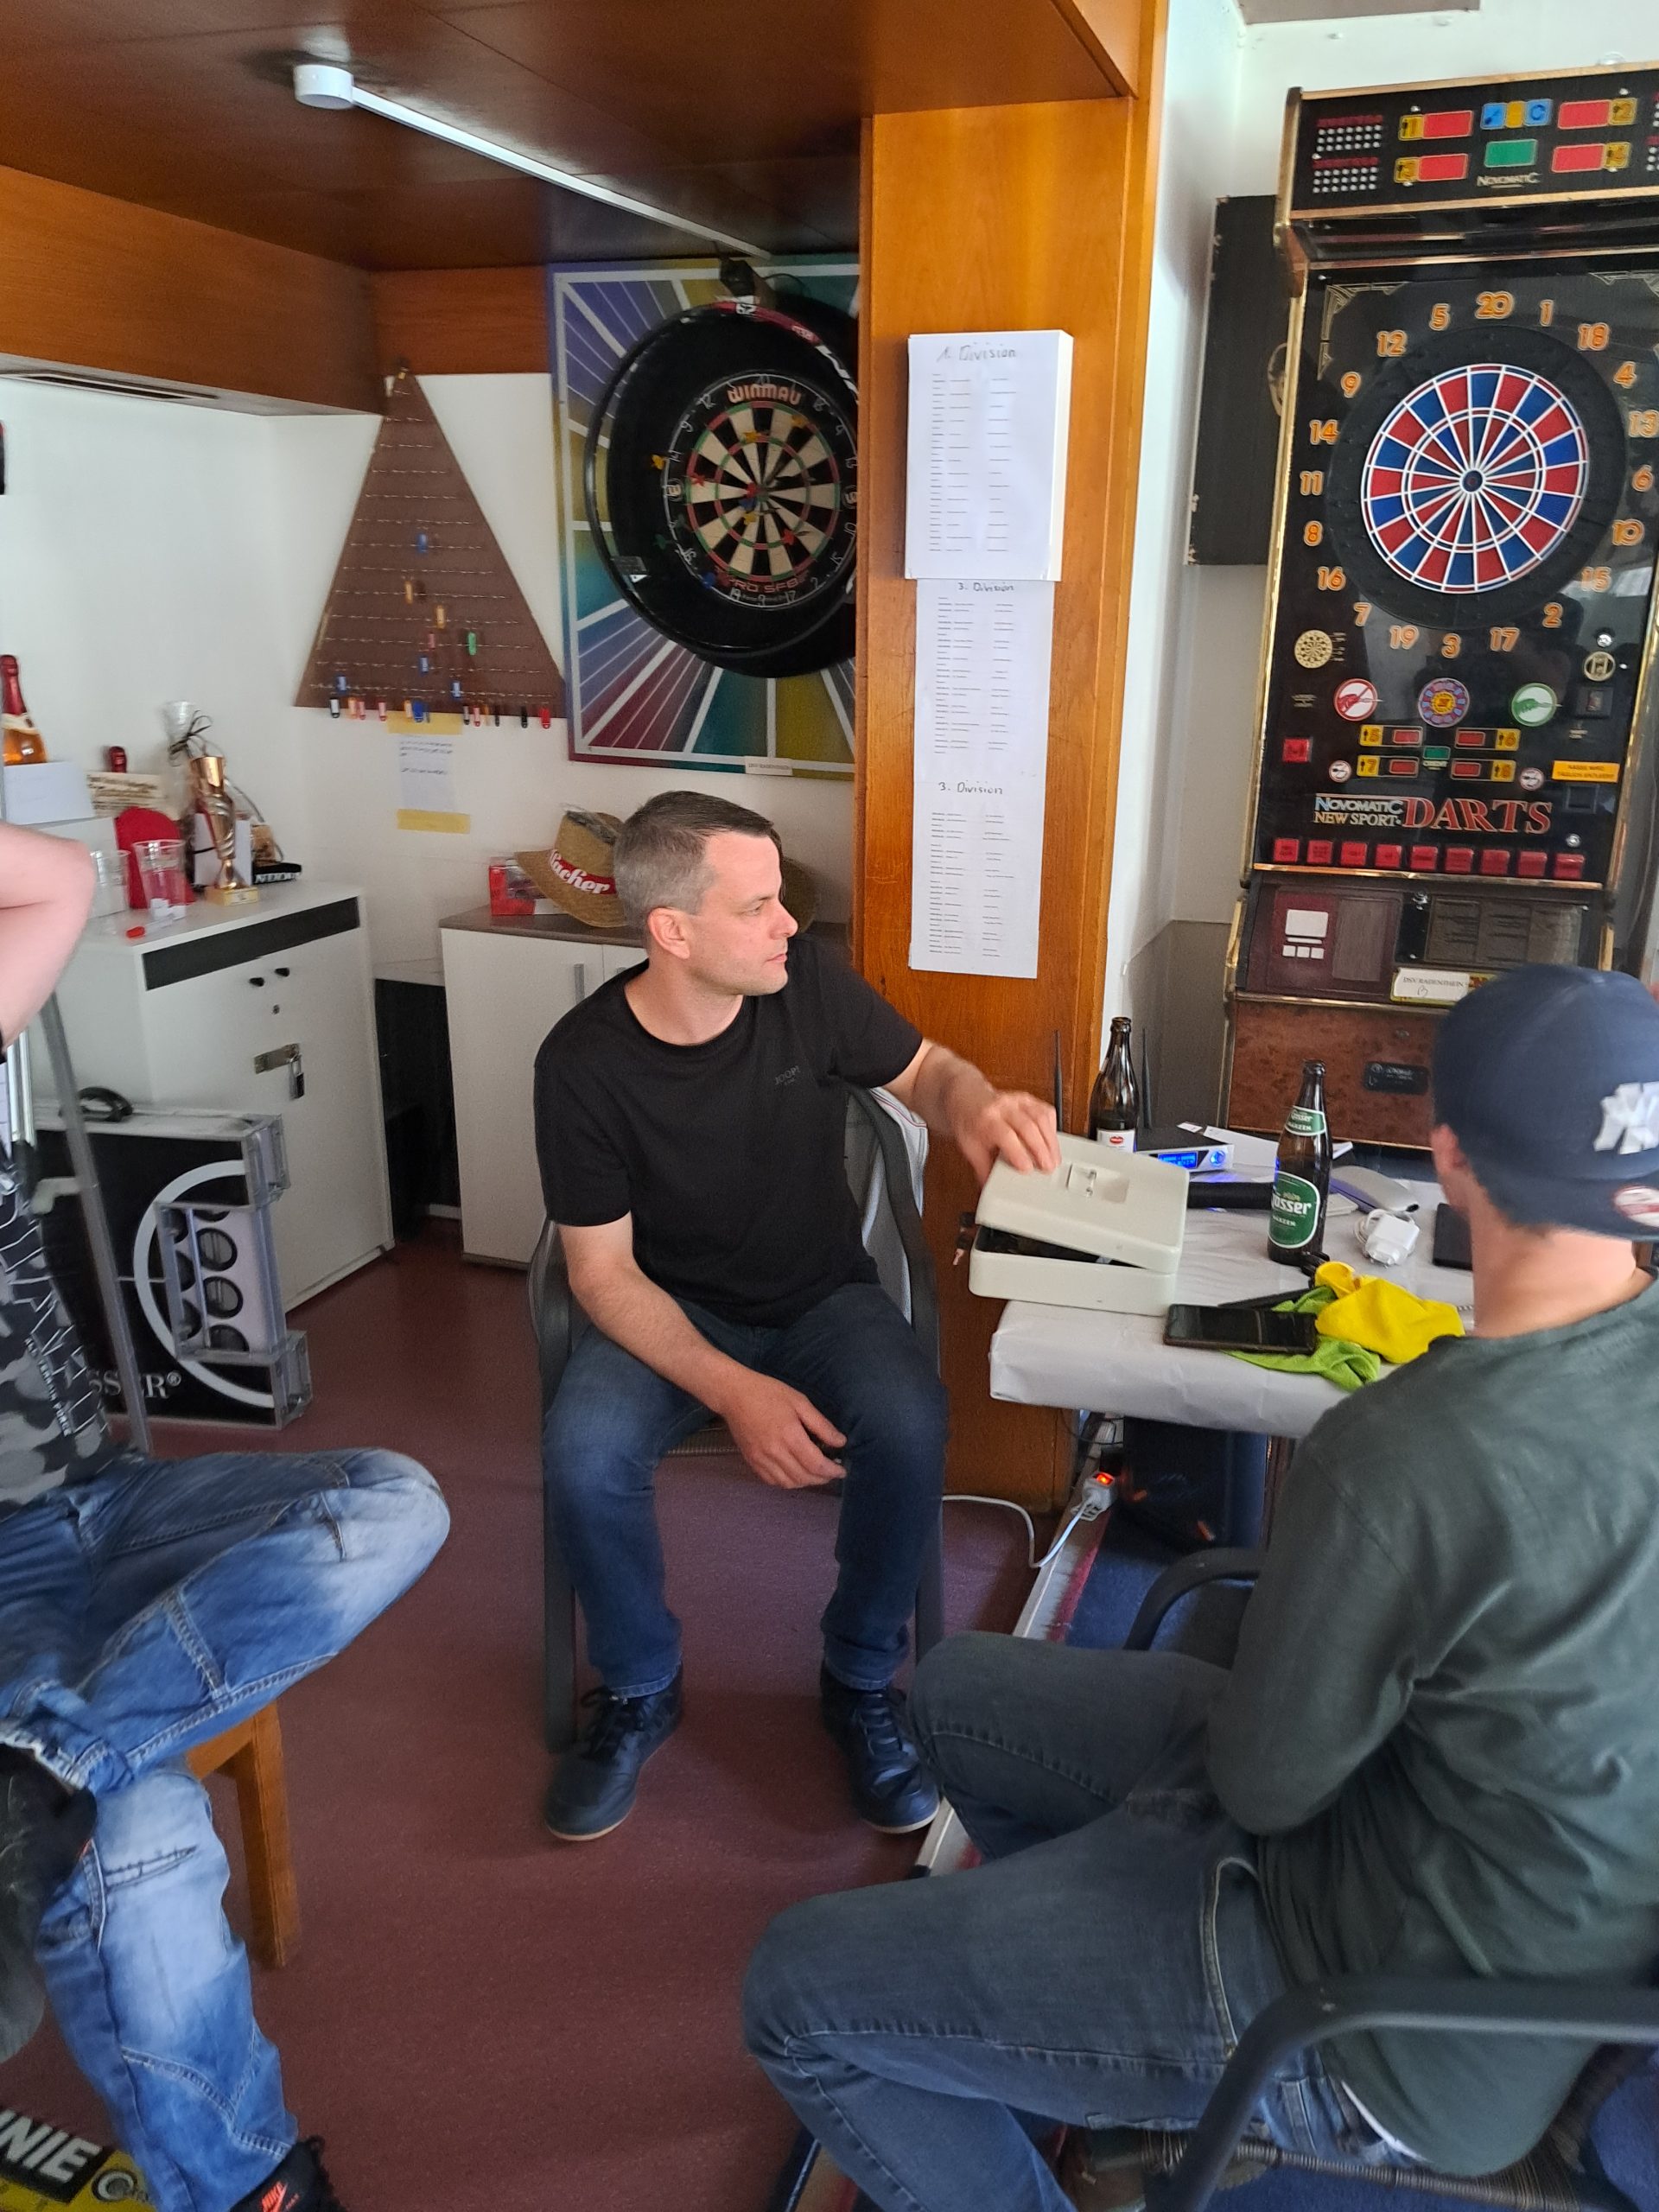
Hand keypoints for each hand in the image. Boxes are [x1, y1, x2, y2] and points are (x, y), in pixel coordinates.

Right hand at [716, 1372, 846, 1489]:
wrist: (734, 1394)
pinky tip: (795, 1473)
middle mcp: (774, 1452)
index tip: (842, 1470)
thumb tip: (840, 1442)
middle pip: (804, 1477)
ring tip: (816, 1474)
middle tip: (832, 1472)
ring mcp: (760, 1460)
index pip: (816, 1464)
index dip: (832, 1471)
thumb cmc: (769, 1393)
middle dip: (822, 1478)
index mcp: (789, 1435)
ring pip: (789, 1483)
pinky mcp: (751, 1462)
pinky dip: (788, 1482)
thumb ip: (821, 1424)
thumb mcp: (800, 1402)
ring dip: (806, 1482)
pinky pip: (773, 1481)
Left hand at [957, 1089, 1060, 1183]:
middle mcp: (1003, 1107)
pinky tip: (1051, 1141)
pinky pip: (1046, 1111)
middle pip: (1028, 1126)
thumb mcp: (969, 1147)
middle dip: (1041, 1149)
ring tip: (1054, 1159)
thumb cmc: (969, 1122)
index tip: (1027, 1169)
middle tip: (1048, 1168)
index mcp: (986, 1120)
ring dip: (1051, 1141)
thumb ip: (982, 1168)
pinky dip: (1052, 1128)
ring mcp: (1017, 1101)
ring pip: (1041, 1117)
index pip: (1005, 1135)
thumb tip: (991, 1189)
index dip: (1018, 1153)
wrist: (967, 1098)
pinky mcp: (1029, 1100)